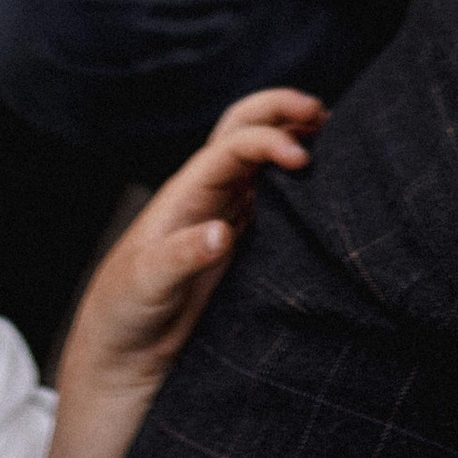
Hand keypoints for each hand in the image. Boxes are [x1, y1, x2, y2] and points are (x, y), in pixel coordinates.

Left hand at [61, 89, 323, 394]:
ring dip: (293, 138)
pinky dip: (299, 184)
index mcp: (187, 192)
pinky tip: (322, 188)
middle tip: (322, 112)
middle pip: (244, 129)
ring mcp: (227, 215)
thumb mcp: (147, 281)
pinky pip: (274, 201)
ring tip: (332, 135)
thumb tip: (222, 233)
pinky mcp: (242, 244)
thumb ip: (181, 256)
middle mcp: (209, 194)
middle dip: (280, 110)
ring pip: (263, 160)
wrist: (125, 346)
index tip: (302, 158)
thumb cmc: (125, 308)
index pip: (233, 146)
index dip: (269, 140)